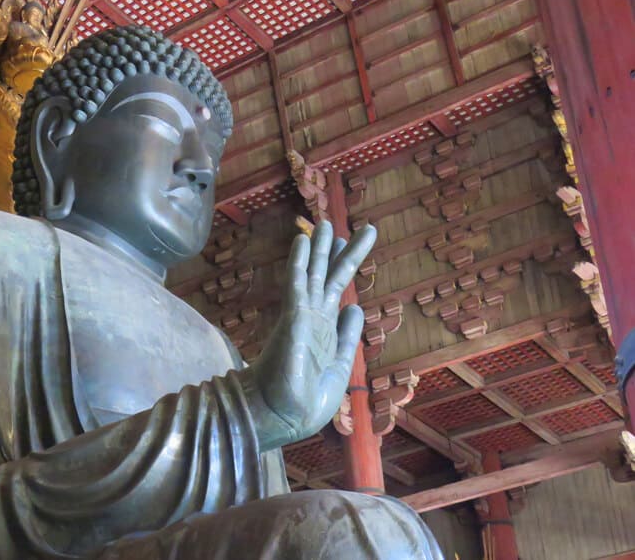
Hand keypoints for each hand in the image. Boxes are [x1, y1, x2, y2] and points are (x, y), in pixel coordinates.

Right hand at [239, 220, 375, 450]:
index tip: (349, 244)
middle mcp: (313, 318)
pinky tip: (302, 240)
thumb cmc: (307, 400)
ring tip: (325, 223)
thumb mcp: (340, 365)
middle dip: (337, 250)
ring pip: (314, 274)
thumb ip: (347, 336)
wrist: (283, 416)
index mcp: (325, 330)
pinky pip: (297, 283)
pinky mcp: (293, 318)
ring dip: (320, 248)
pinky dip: (300, 261)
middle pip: (328, 276)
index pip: (337, 291)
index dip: (344, 266)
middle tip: (340, 224)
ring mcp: (302, 316)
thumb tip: (355, 306)